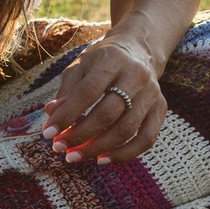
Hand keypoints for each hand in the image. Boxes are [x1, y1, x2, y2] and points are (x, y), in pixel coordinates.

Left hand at [40, 36, 164, 163]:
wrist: (138, 49)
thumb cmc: (103, 60)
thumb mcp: (81, 66)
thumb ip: (67, 90)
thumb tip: (51, 115)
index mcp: (113, 60)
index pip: (88, 92)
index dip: (67, 115)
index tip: (49, 133)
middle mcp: (136, 75)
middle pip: (108, 113)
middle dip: (81, 135)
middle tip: (60, 148)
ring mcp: (152, 93)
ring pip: (127, 129)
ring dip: (98, 148)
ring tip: (76, 156)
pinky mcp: (160, 108)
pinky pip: (146, 139)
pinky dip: (124, 154)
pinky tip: (103, 159)